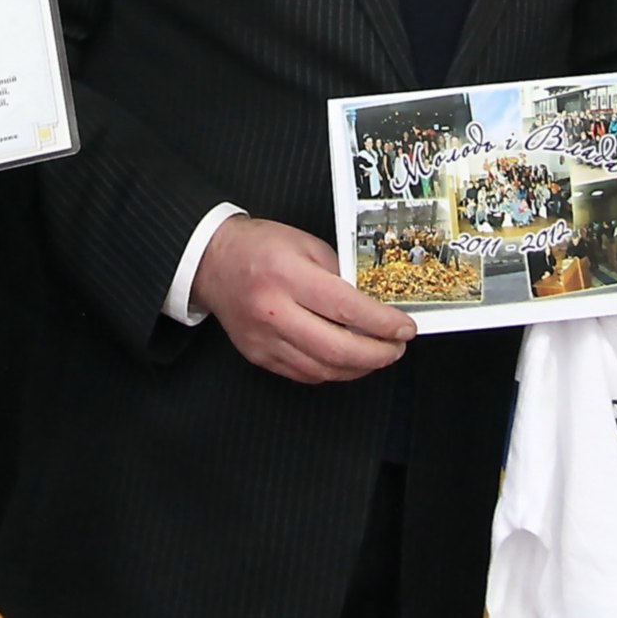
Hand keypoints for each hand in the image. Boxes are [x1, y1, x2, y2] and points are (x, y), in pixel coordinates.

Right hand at [192, 214, 414, 383]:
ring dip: (359, 367)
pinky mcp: (259, 356)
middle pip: (338, 349)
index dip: (382, 323)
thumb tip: (373, 302)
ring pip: (323, 369)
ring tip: (378, 355)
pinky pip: (304, 374)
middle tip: (397, 347)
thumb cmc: (259, 247)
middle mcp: (274, 311)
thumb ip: (340, 273)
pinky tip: (346, 360)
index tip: (405, 327)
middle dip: (379, 354)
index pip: (346, 308)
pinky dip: (332, 371)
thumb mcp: (306, 244)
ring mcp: (265, 339)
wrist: (211, 262)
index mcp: (288, 275)